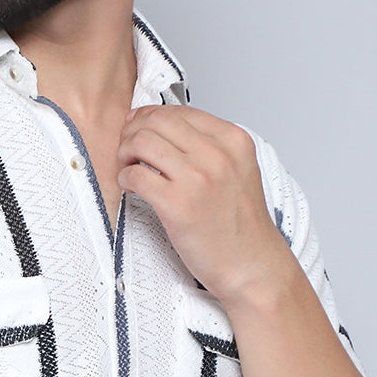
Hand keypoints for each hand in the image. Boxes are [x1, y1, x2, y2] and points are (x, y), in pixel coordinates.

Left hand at [116, 104, 286, 306]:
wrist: (251, 264)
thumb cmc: (240, 223)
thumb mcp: (238, 170)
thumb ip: (209, 146)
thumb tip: (161, 126)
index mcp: (233, 140)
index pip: (179, 111)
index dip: (150, 116)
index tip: (138, 128)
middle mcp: (217, 155)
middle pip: (157, 121)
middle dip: (133, 131)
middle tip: (128, 149)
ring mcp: (198, 179)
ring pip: (141, 142)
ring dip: (125, 153)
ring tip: (128, 168)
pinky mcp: (177, 205)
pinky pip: (135, 176)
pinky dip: (126, 179)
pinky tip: (133, 188)